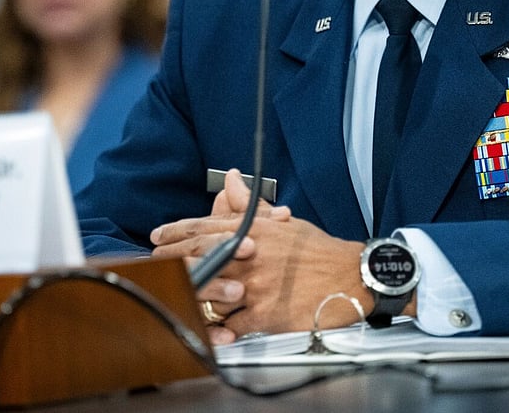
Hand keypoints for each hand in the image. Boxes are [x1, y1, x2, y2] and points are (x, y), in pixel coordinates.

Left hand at [152, 169, 367, 339]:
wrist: (353, 277)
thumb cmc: (320, 251)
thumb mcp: (285, 223)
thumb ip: (252, 205)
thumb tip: (231, 180)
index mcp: (255, 231)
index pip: (204, 228)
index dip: (175, 232)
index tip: (157, 237)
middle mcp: (252, 256)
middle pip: (198, 258)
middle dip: (171, 262)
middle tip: (155, 266)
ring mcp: (257, 286)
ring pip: (210, 293)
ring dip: (193, 296)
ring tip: (174, 296)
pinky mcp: (265, 315)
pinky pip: (230, 325)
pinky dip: (218, 329)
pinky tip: (209, 329)